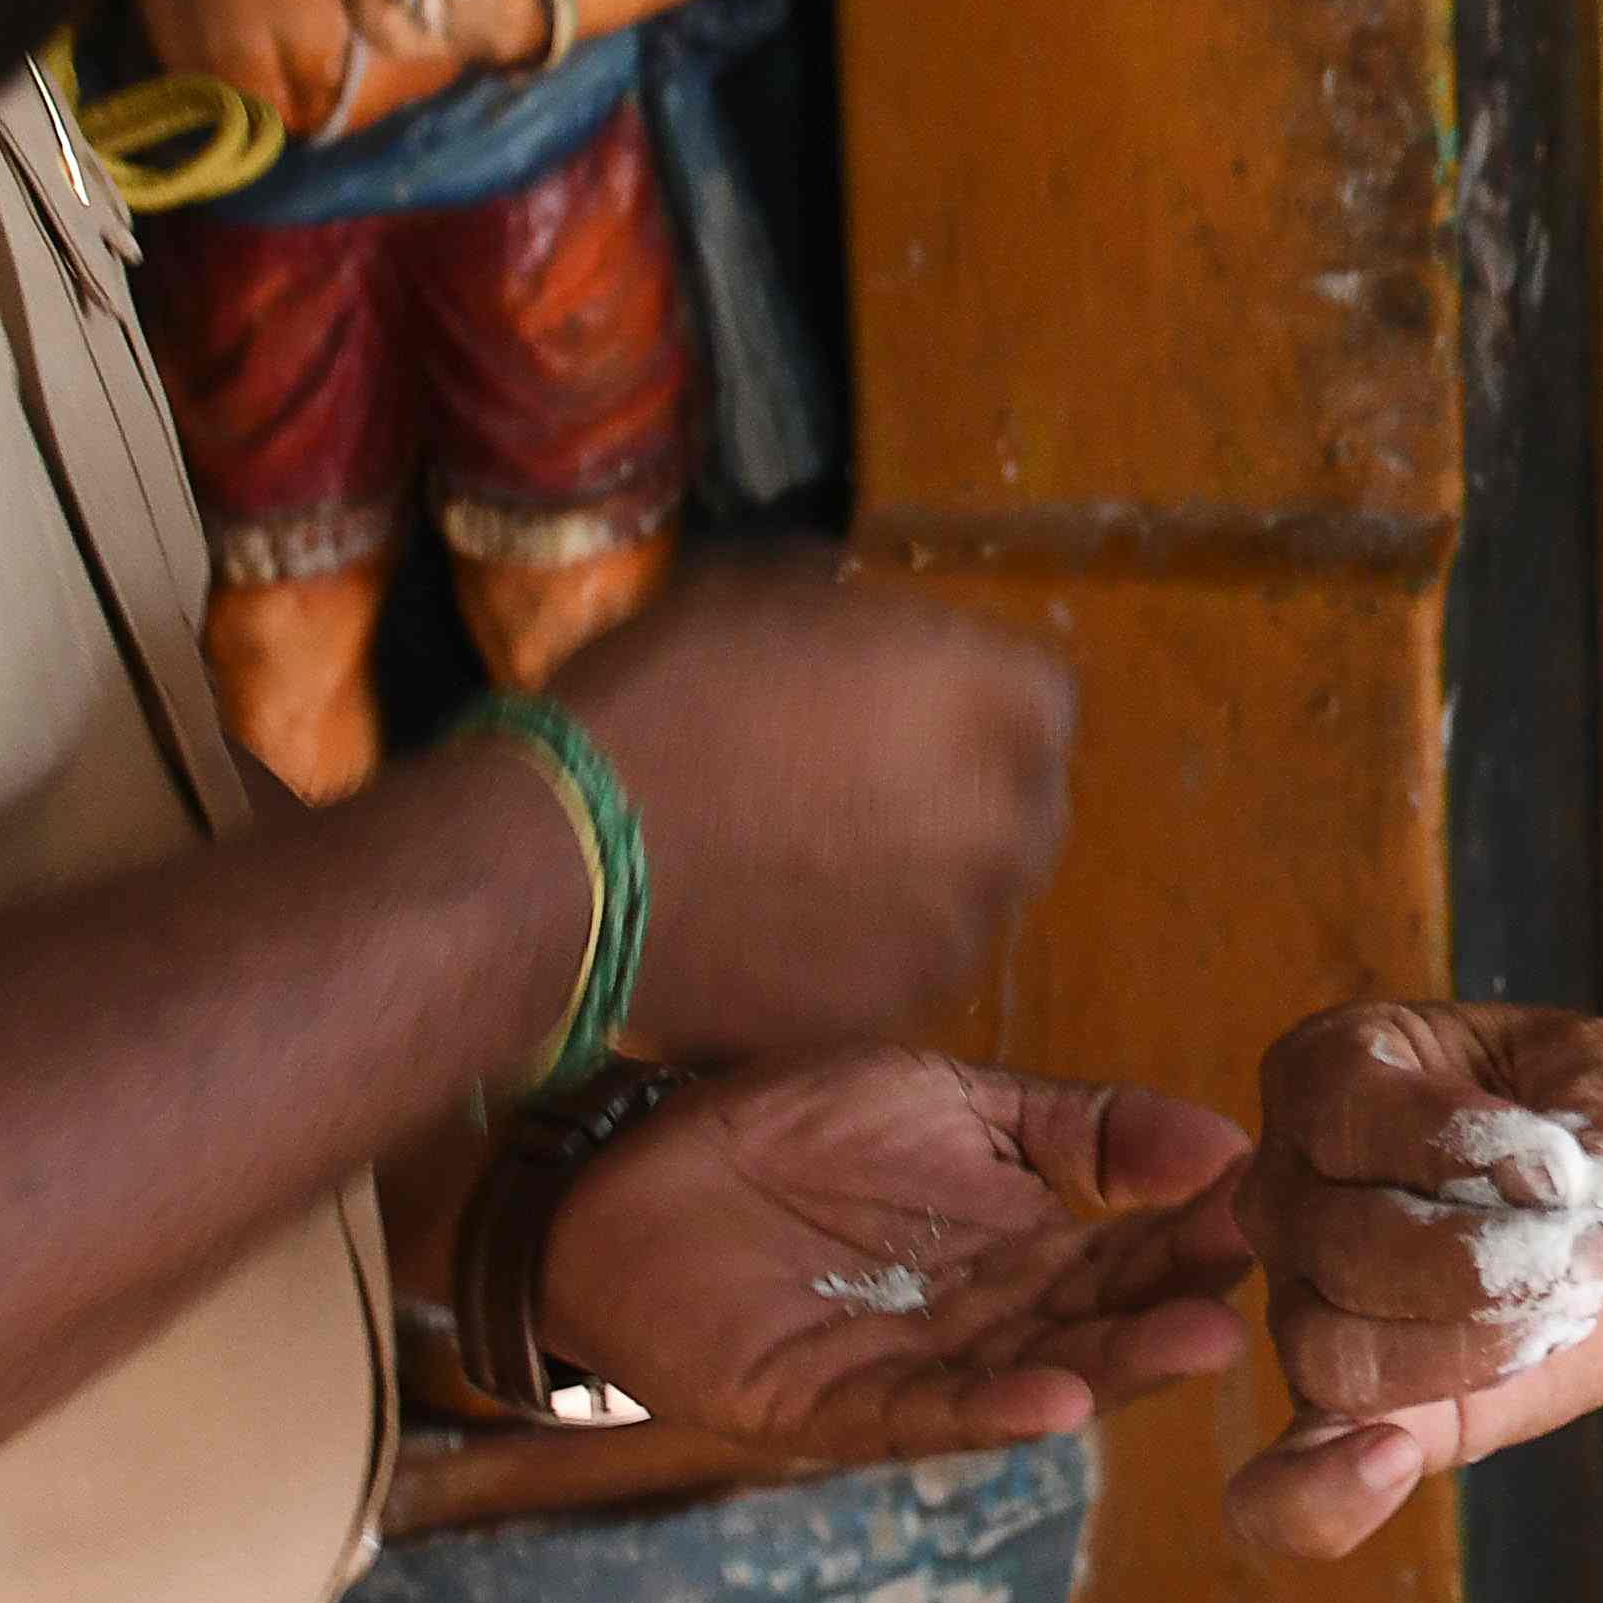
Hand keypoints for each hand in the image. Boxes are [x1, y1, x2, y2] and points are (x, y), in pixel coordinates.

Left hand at [526, 1052, 1254, 1460]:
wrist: (627, 1169)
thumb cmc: (789, 1130)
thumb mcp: (957, 1101)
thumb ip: (1084, 1126)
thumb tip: (1226, 1140)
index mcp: (1027, 1250)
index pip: (1137, 1250)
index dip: (1201, 1234)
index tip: (1276, 1208)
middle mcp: (985, 1324)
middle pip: (1100, 1326)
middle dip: (1175, 1314)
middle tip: (1255, 1297)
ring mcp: (912, 1372)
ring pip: (1032, 1381)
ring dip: (1113, 1372)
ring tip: (1192, 1345)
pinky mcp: (828, 1409)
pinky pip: (920, 1418)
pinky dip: (989, 1416)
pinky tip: (1054, 1402)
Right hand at [536, 559, 1078, 1059]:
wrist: (565, 862)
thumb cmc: (663, 701)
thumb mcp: (771, 597)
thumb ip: (871, 624)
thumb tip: (884, 641)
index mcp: (1003, 702)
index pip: (1037, 694)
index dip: (965, 693)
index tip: (900, 700)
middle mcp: (1012, 822)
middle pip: (1020, 796)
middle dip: (960, 783)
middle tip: (855, 778)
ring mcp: (960, 928)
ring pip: (969, 888)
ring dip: (917, 867)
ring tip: (806, 851)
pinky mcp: (894, 1006)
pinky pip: (903, 959)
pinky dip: (864, 939)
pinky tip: (781, 915)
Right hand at [1222, 1003, 1602, 1556]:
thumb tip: (1584, 1176)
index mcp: (1334, 1072)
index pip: (1354, 1115)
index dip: (1468, 1152)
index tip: (1570, 1174)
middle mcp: (1287, 1190)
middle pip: (1346, 1245)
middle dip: (1496, 1264)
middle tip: (1602, 1256)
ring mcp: (1300, 1307)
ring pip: (1334, 1352)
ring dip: (1474, 1349)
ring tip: (1566, 1316)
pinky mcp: (1342, 1416)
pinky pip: (1279, 1484)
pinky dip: (1316, 1495)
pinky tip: (1391, 1464)